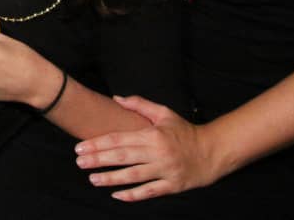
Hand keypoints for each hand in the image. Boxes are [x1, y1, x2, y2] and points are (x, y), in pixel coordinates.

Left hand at [74, 95, 219, 200]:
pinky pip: (150, 192)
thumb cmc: (184, 131)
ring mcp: (165, 171)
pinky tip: (117, 195)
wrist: (213, 151)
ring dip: (111, 179)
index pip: (119, 139)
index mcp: (153, 135)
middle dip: (98, 160)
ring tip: (93, 179)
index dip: (98, 143)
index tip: (80, 147)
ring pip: (134, 176)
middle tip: (80, 162)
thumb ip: (139, 104)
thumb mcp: (164, 113)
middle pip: (122, 157)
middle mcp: (157, 153)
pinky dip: (133, 195)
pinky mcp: (173, 186)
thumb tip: (116, 98)